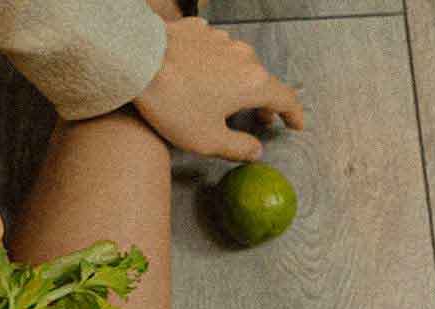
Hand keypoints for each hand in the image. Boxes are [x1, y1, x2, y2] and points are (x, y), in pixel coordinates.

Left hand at [134, 17, 304, 161]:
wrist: (138, 62)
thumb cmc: (172, 103)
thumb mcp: (206, 139)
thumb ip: (237, 147)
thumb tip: (256, 152)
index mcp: (253, 83)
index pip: (286, 99)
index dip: (293, 115)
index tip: (296, 124)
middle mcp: (244, 56)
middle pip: (261, 80)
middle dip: (263, 100)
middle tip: (260, 116)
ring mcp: (221, 39)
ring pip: (237, 62)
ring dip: (236, 80)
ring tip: (224, 96)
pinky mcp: (198, 30)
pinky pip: (211, 48)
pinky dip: (211, 62)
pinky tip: (196, 73)